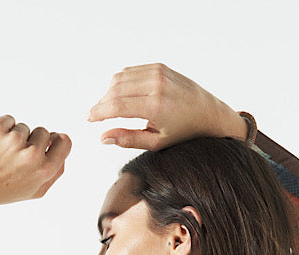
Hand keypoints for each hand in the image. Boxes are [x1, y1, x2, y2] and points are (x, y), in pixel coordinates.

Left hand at [0, 116, 71, 233]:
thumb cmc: (3, 191)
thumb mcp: (34, 191)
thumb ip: (54, 171)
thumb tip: (62, 145)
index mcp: (44, 170)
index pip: (64, 142)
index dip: (57, 140)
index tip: (50, 141)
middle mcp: (31, 154)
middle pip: (43, 132)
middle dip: (32, 140)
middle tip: (16, 158)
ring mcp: (13, 139)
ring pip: (23, 128)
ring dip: (15, 137)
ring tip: (1, 155)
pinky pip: (8, 120)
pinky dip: (2, 130)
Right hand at [88, 63, 246, 150]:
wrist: (209, 114)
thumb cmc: (184, 133)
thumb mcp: (157, 143)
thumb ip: (128, 139)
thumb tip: (103, 138)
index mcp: (156, 106)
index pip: (117, 105)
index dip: (99, 112)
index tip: (89, 118)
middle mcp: (157, 85)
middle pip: (115, 89)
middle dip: (102, 102)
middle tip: (96, 115)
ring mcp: (158, 73)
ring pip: (121, 78)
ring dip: (109, 92)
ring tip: (108, 107)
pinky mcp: (159, 66)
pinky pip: (131, 71)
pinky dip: (121, 82)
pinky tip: (120, 96)